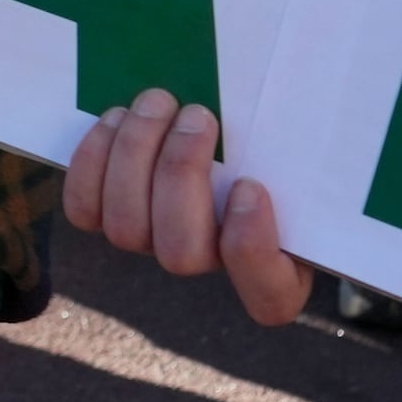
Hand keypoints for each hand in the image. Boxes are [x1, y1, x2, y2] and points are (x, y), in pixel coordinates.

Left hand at [61, 89, 312, 327]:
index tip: (252, 186)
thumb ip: (301, 154)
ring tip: (159, 103)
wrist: (213, 126)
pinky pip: (84, 209)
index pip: (270, 298)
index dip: (253, 250)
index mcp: (278, 265)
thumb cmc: (274, 139)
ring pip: (127, 229)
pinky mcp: (108, 216)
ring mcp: (154, 243)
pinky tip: (118, 119)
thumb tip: (317, 121)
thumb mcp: (303, 150)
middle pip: (182, 254)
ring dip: (137, 154)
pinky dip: (94, 161)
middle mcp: (210, 263)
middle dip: (182, 176)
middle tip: (199, 115)